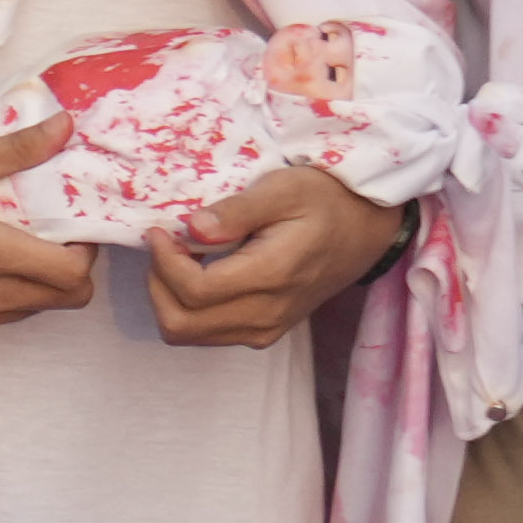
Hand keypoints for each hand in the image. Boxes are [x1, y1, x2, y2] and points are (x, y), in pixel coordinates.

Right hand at [0, 119, 101, 339]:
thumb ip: (17, 149)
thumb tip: (66, 127)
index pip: (72, 275)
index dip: (86, 254)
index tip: (75, 231)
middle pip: (64, 300)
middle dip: (71, 272)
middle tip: (55, 241)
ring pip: (33, 311)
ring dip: (39, 286)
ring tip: (19, 251)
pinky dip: (7, 300)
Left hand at [149, 162, 406, 347]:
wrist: (364, 231)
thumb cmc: (325, 200)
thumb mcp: (284, 188)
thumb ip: (238, 210)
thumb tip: (193, 228)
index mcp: (271, 276)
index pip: (194, 290)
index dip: (163, 262)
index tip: (159, 231)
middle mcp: (265, 315)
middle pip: (181, 323)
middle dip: (158, 283)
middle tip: (163, 246)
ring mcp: (264, 330)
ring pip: (188, 333)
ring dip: (168, 297)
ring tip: (177, 256)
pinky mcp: (262, 333)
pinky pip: (205, 333)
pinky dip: (186, 307)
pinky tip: (197, 271)